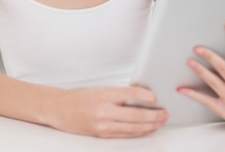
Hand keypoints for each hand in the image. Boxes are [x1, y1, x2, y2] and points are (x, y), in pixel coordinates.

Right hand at [47, 86, 167, 137]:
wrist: (59, 109)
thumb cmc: (78, 97)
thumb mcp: (99, 89)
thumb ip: (118, 94)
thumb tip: (141, 97)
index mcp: (103, 95)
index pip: (131, 94)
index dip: (146, 96)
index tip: (156, 98)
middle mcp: (104, 111)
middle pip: (136, 115)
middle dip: (154, 115)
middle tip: (165, 113)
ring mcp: (103, 125)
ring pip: (133, 128)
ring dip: (150, 126)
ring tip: (160, 122)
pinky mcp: (102, 135)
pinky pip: (125, 135)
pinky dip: (139, 132)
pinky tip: (147, 129)